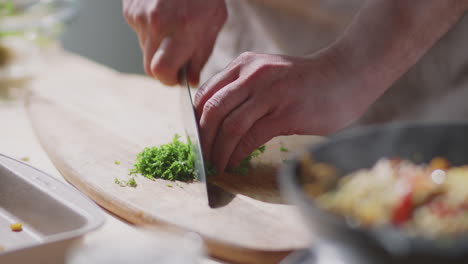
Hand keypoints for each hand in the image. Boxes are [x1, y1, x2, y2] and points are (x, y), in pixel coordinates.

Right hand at [123, 0, 226, 85]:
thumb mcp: (214, 22)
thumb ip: (201, 55)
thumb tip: (191, 80)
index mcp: (182, 28)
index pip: (162, 71)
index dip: (169, 80)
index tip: (178, 78)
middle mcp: (157, 23)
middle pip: (149, 67)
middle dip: (163, 69)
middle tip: (177, 59)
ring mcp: (139, 15)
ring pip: (145, 50)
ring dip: (158, 48)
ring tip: (173, 28)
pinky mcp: (129, 9)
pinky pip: (139, 33)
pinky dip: (151, 31)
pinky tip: (163, 16)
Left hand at [194, 50, 369, 172]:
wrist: (345, 75)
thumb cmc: (306, 81)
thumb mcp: (269, 73)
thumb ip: (245, 89)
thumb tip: (219, 121)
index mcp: (244, 64)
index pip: (206, 93)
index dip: (196, 120)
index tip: (197, 139)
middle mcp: (252, 75)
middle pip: (212, 110)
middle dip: (203, 139)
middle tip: (202, 157)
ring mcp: (269, 93)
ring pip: (229, 125)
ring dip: (218, 151)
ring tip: (217, 165)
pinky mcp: (285, 112)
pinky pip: (251, 136)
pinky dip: (237, 153)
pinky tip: (235, 162)